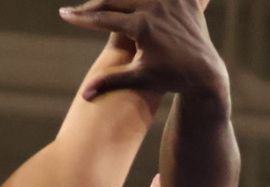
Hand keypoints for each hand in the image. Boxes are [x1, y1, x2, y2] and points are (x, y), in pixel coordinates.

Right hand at [60, 0, 226, 99]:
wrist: (205, 72)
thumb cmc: (170, 78)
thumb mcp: (140, 79)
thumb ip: (110, 81)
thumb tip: (84, 94)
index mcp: (143, 26)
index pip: (104, 18)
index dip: (81, 18)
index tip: (64, 15)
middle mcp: (156, 7)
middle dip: (92, 5)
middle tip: (76, 11)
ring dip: (115, 0)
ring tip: (99, 7)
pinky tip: (125, 2)